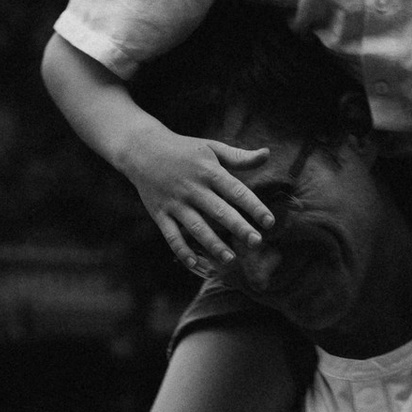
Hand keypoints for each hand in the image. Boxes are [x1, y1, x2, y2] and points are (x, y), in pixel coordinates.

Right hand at [128, 123, 274, 279]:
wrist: (141, 148)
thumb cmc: (183, 150)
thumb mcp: (211, 148)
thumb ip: (239, 156)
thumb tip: (267, 154)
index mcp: (209, 171)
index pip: (236, 191)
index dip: (254, 206)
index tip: (270, 222)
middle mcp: (193, 188)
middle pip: (219, 211)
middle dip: (239, 227)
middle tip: (256, 243)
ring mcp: (175, 202)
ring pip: (196, 227)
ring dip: (213, 244)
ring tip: (231, 259)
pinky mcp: (159, 213)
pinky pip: (171, 235)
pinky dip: (182, 250)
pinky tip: (195, 264)